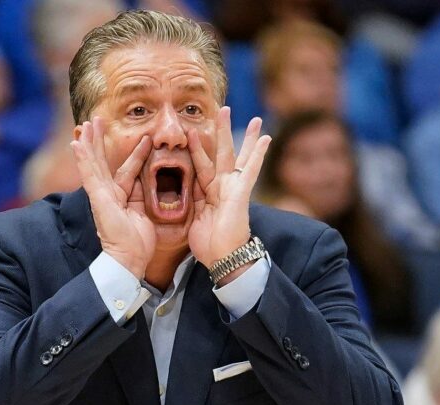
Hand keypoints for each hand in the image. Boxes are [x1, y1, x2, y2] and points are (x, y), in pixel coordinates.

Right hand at [71, 118, 154, 277]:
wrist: (129, 259)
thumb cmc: (139, 241)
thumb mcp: (148, 213)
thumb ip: (150, 196)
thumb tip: (162, 184)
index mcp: (123, 196)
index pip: (129, 169)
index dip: (135, 153)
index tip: (143, 138)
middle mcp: (109, 194)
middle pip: (103, 162)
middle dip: (100, 141)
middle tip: (96, 121)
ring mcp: (101, 196)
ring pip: (93, 164)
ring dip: (89, 143)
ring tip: (86, 125)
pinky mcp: (98, 199)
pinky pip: (89, 175)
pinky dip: (82, 159)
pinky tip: (77, 144)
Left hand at [188, 107, 270, 268]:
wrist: (223, 258)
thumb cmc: (207, 244)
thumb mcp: (191, 218)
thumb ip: (188, 201)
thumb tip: (173, 192)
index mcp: (208, 192)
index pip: (201, 164)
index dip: (197, 147)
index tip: (192, 130)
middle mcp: (222, 186)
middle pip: (220, 152)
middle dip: (221, 131)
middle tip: (222, 109)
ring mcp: (233, 188)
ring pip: (237, 155)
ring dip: (242, 136)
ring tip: (252, 118)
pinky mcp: (241, 192)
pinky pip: (251, 169)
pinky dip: (258, 153)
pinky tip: (266, 138)